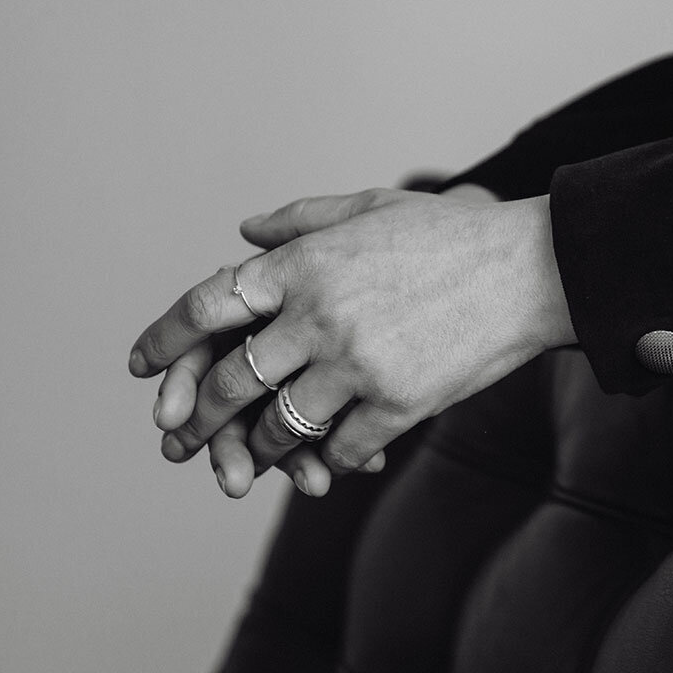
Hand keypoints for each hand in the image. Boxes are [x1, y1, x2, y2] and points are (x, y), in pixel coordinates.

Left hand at [131, 187, 574, 496]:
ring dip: (258, 449)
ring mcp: (357, 364)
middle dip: (196, 418)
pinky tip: (327, 464)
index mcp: (304, 264)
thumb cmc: (453, 236)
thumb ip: (300, 221)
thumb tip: (241, 235)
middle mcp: (319, 315)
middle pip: (229, 381)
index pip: (207, 306)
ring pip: (278, 425)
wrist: (531, 271)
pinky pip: (340, 447)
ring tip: (246, 462)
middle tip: (179, 440)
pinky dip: (329, 458)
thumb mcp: (372, 208)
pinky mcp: (398, 403)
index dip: (165, 339)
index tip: (141, 365)